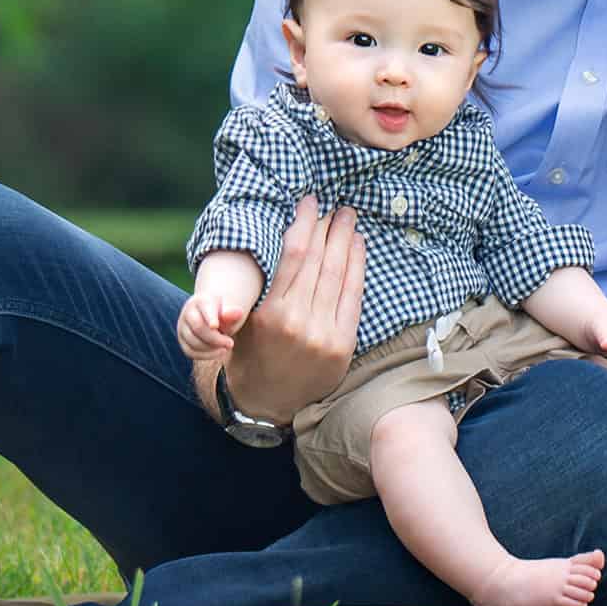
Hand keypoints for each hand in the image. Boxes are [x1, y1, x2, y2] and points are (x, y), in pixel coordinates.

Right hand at [178, 290, 247, 361]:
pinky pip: (190, 351)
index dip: (209, 318)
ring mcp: (182, 327)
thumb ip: (232, 313)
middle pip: (198, 328)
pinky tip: (218, 352)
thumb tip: (236, 313)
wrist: (212, 315)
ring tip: (225, 348)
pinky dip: (205, 355)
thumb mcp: (230, 310)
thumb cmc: (223, 312)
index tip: (215, 326)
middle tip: (231, 343)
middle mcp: (188, 312)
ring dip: (211, 349)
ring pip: (193, 342)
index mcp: (201, 301)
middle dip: (215, 339)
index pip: (205, 309)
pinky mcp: (182, 340)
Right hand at [224, 197, 365, 424]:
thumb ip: (269, 285)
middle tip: (338, 206)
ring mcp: (324, 335)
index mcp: (270, 313)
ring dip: (346, 242)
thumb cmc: (253, 352)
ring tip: (349, 220)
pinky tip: (358, 248)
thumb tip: (293, 238)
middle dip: (330, 228)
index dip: (305, 224)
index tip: (310, 203)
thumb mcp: (248, 320)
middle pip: (320, 261)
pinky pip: (353, 298)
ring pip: (339, 276)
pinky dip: (357, 269)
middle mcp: (299, 322)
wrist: (266, 402)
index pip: (294, 255)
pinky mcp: (343, 345)